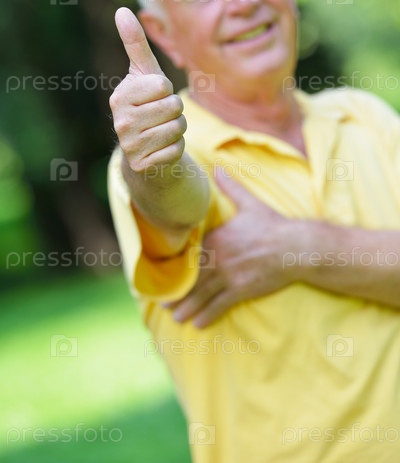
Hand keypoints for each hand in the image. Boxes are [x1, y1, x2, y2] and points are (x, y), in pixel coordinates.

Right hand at [110, 7, 185, 172]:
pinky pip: (177, 150)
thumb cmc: (147, 104)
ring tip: (161, 131)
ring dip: (177, 130)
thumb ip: (135, 44)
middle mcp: (120, 121)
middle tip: (160, 116)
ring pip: (177, 129)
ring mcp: (129, 145)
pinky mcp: (142, 165)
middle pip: (173, 106)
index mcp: (120, 96)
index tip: (154, 96)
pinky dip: (176, 149)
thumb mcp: (143, 74)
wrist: (143, 149)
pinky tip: (161, 149)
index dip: (166, 90)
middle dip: (175, 111)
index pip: (162, 85)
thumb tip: (122, 10)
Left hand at [164, 168, 301, 326]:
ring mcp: (230, 275)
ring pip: (203, 295)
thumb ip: (231, 188)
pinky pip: (220, 305)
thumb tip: (219, 167)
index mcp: (217, 238)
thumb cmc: (272, 224)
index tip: (165, 276)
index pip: (192, 255)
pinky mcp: (242, 289)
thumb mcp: (250, 203)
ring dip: (188, 307)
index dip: (177, 268)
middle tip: (163, 303)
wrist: (296, 246)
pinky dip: (208, 315)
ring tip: (176, 317)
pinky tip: (198, 324)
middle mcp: (219, 258)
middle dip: (177, 293)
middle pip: (193, 279)